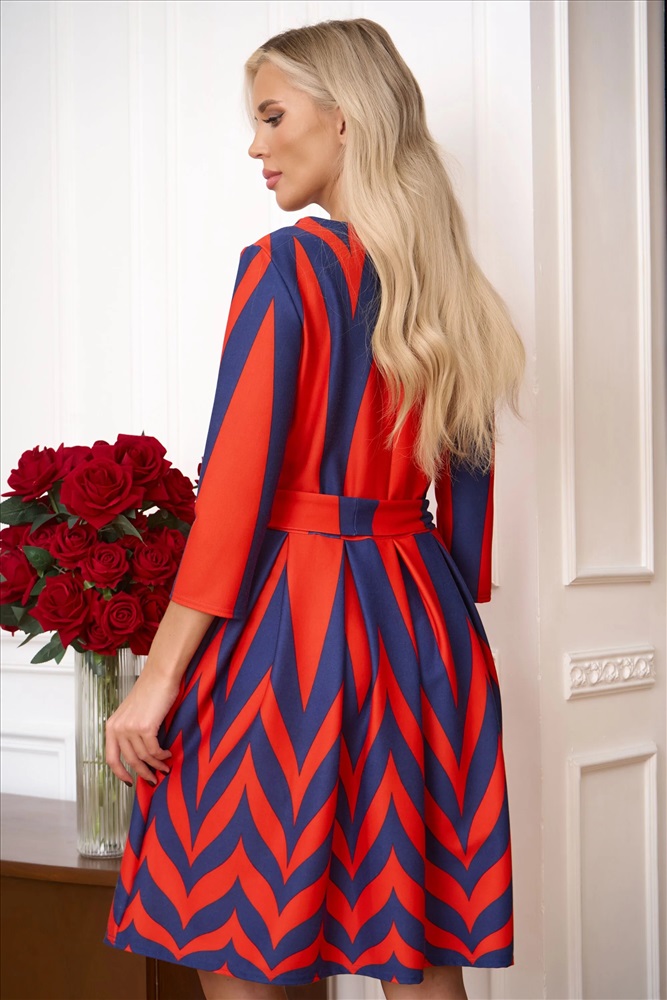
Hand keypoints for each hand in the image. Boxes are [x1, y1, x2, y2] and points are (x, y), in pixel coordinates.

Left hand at [105, 662, 181, 785]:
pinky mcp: (145, 727)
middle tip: (154, 779)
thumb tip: (140, 754)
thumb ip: (131, 732)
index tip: (129, 782)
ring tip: (166, 766)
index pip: (111, 758)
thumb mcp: (133, 713)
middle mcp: (118, 728)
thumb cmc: (150, 691)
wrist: (160, 676)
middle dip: (143, 773)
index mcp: (111, 726)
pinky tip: (168, 753)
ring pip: (144, 757)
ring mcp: (130, 728)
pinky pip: (154, 750)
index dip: (120, 773)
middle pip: (130, 760)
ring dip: (156, 764)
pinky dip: (162, 755)